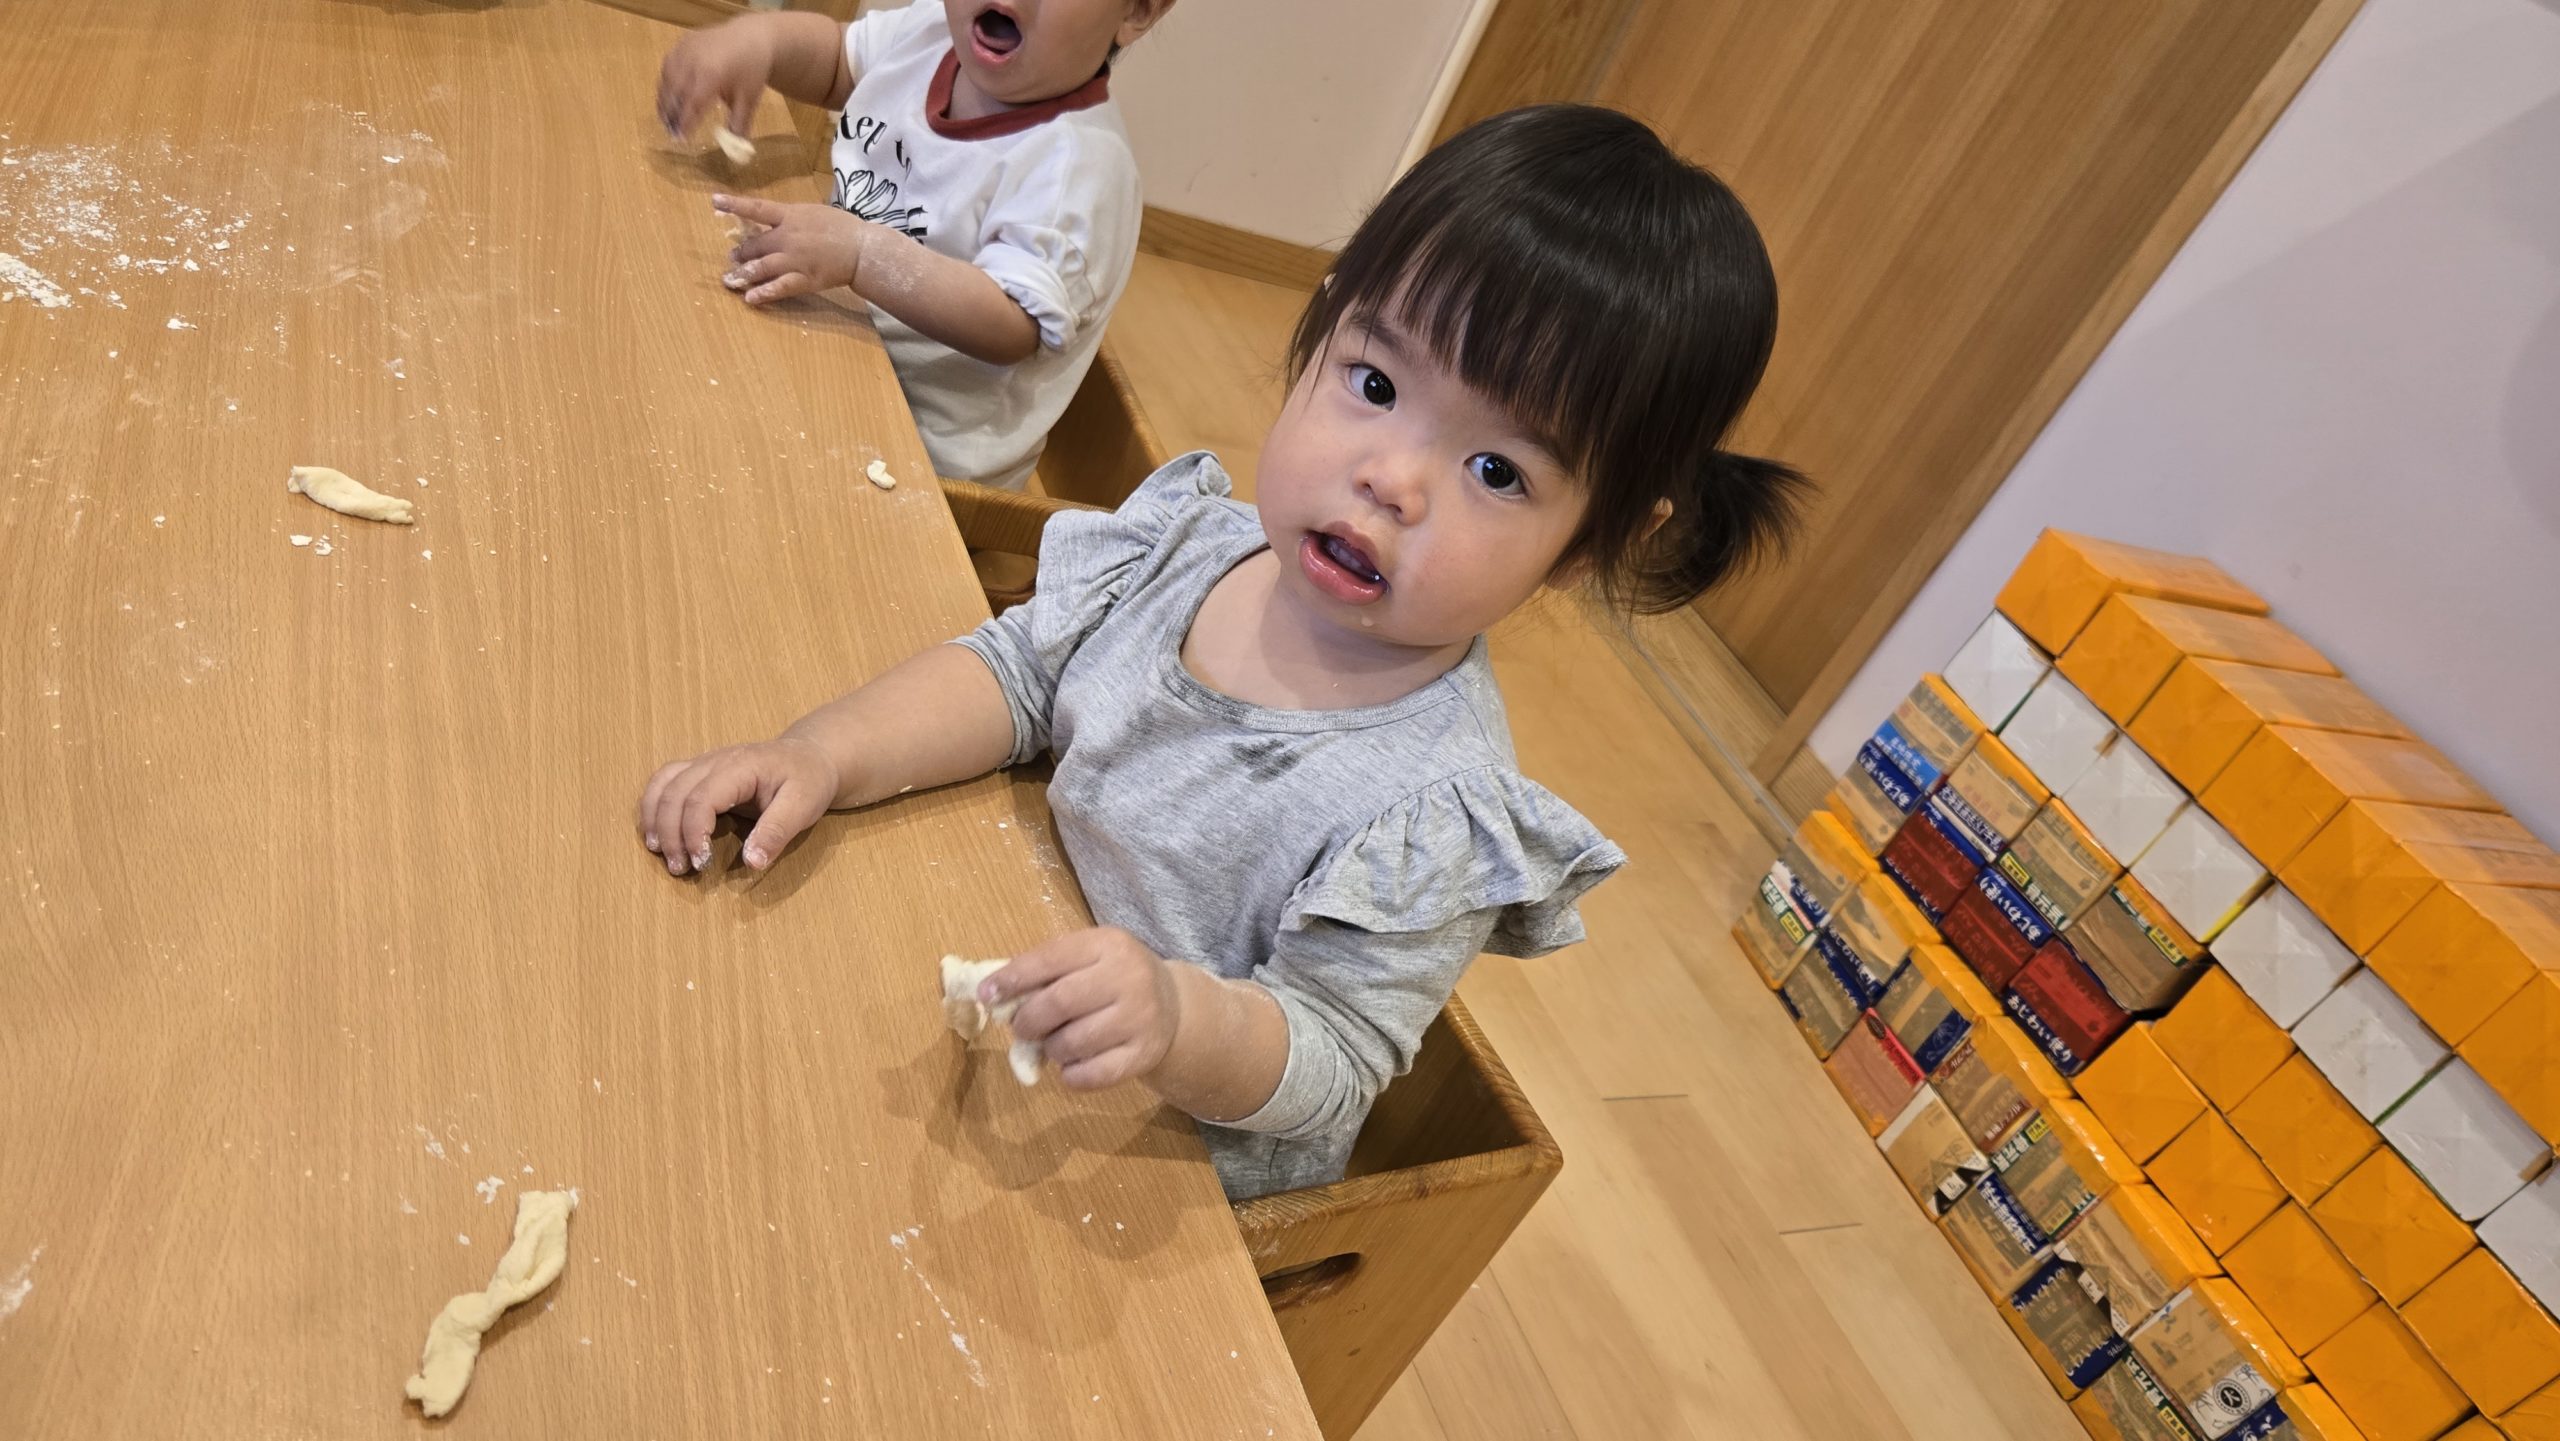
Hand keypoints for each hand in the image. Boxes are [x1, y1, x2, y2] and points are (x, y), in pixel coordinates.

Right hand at [637, 737, 841, 875]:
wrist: (809, 758)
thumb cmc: (808, 781)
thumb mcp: (804, 806)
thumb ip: (777, 832)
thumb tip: (751, 863)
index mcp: (740, 766)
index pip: (702, 798)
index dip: (694, 833)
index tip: (701, 864)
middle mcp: (715, 760)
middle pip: (675, 793)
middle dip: (671, 834)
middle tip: (680, 869)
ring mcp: (704, 763)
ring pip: (662, 784)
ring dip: (654, 819)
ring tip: (660, 853)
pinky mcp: (699, 771)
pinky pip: (664, 782)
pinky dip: (652, 806)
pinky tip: (656, 832)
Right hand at [657, 18, 773, 140]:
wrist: (751, 36)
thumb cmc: (751, 69)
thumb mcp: (749, 98)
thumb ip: (740, 123)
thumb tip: (735, 148)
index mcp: (711, 74)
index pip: (692, 103)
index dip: (685, 122)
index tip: (680, 139)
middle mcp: (693, 60)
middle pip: (675, 93)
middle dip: (671, 114)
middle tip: (671, 133)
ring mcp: (685, 49)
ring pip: (667, 80)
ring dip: (665, 101)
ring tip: (666, 119)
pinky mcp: (681, 43)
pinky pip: (668, 67)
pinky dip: (666, 84)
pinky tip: (669, 98)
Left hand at [714, 195, 880, 306]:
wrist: (862, 249)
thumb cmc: (840, 227)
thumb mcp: (811, 213)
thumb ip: (788, 218)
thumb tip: (767, 221)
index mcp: (790, 216)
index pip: (756, 208)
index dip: (734, 204)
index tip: (714, 201)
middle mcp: (788, 237)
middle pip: (754, 245)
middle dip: (740, 253)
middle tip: (732, 258)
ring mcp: (795, 260)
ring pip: (761, 267)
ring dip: (743, 273)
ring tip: (731, 279)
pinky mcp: (804, 279)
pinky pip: (779, 288)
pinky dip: (763, 293)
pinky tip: (749, 299)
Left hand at [986, 928, 1183, 1089]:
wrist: (1174, 1006)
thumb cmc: (1114, 979)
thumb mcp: (1088, 958)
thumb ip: (1046, 971)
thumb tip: (993, 994)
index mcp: (1108, 944)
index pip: (1050, 958)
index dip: (1013, 978)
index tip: (986, 995)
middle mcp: (1129, 978)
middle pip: (1059, 1002)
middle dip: (1028, 1020)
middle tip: (1022, 1028)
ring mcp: (1140, 1018)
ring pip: (1073, 1042)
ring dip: (1051, 1048)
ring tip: (1055, 1043)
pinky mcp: (1144, 1054)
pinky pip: (1092, 1074)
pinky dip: (1071, 1075)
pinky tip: (1073, 1064)